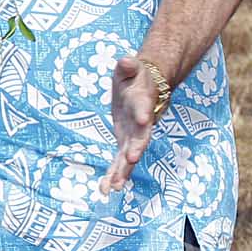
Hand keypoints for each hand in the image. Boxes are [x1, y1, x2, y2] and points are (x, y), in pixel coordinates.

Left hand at [100, 56, 160, 193]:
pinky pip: (120, 161)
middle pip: (140, 138)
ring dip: (123, 171)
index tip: (144, 119)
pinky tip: (106, 189)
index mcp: (143, 102)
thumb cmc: (135, 76)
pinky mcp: (126, 143)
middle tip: (131, 161)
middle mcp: (141, 124)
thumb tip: (125, 60)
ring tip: (114, 187)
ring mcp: (134, 135)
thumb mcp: (130, 68)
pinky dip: (114, 174)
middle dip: (135, 149)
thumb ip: (128, 66)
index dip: (144, 113)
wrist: (145, 88)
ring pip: (130, 155)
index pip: (144, 108)